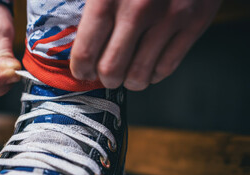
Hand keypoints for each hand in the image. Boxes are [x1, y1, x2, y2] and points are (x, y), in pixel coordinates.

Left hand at [70, 0, 221, 90]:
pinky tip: (149, 69)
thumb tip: (63, 20)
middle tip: (105, 76)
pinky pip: (168, 66)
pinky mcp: (195, 22)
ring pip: (140, 74)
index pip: (85, 51)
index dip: (80, 69)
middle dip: (105, 79)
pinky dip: (155, 75)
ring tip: (127, 76)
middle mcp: (138, 9)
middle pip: (111, 69)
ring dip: (130, 82)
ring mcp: (169, 17)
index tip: (82, 71)